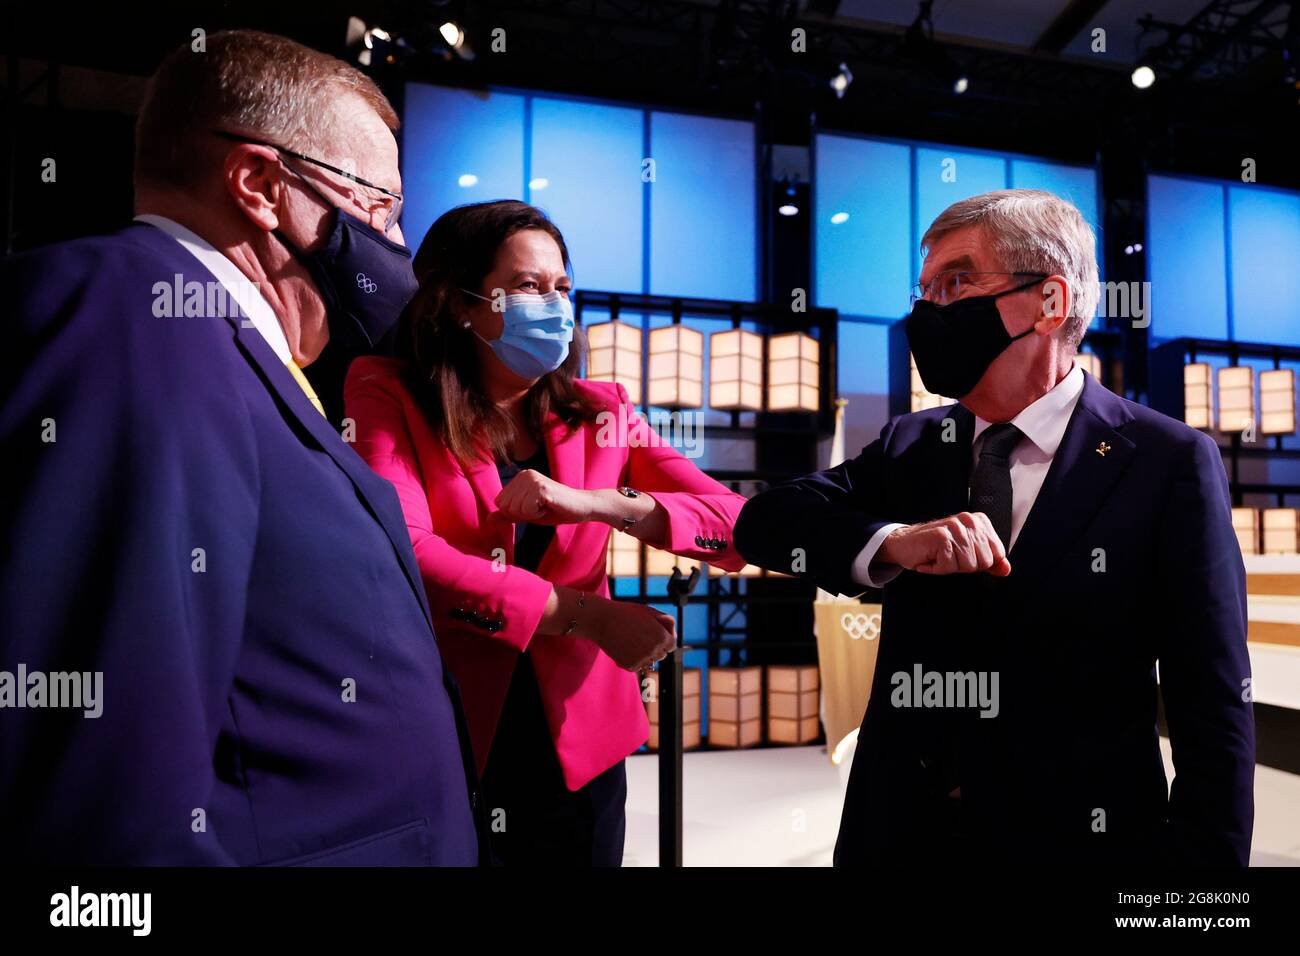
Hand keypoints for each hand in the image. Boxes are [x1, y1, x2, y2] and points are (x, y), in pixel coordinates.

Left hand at [492, 469, 593, 525]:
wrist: (582, 507)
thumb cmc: (555, 509)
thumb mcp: (528, 514)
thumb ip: (508, 515)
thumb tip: (488, 519)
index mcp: (520, 477)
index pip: (500, 503)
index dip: (516, 513)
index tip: (534, 507)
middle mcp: (525, 475)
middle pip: (506, 507)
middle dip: (523, 515)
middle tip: (541, 507)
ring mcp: (533, 480)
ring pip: (515, 510)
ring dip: (531, 515)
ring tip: (546, 506)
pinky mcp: (541, 488)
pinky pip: (527, 511)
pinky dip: (538, 515)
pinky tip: (550, 506)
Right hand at [590, 601, 676, 671]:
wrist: (602, 620)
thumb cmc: (627, 613)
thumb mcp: (651, 612)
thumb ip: (667, 623)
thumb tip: (673, 636)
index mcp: (662, 637)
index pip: (671, 645)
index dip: (662, 637)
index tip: (652, 632)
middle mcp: (654, 651)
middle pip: (662, 655)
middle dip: (654, 646)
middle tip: (639, 635)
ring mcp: (642, 660)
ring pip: (650, 661)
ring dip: (644, 654)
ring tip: (631, 640)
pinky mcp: (630, 666)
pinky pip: (638, 665)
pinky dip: (633, 658)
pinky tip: (624, 646)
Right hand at [877, 512, 1010, 575]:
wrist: (904, 544)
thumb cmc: (935, 549)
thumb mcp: (966, 555)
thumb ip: (989, 561)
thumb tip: (1006, 569)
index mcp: (979, 522)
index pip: (997, 554)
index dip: (979, 563)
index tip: (961, 555)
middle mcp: (968, 520)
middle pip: (984, 561)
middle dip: (964, 566)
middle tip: (948, 557)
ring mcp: (954, 527)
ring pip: (968, 565)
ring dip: (949, 567)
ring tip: (939, 557)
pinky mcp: (940, 536)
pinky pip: (949, 566)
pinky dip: (936, 569)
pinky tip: (929, 559)